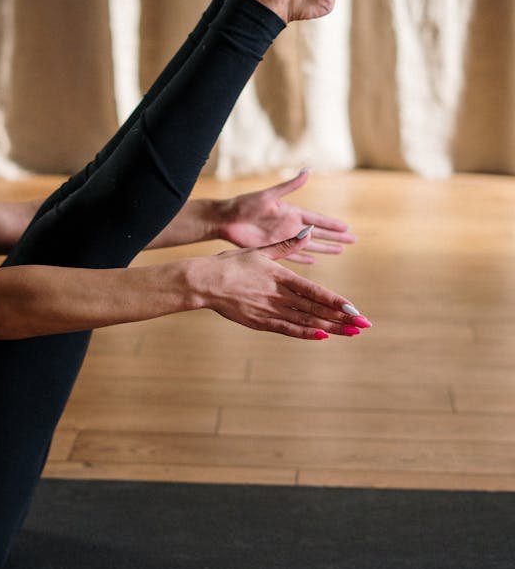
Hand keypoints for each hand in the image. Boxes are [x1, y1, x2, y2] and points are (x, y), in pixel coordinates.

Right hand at [204, 230, 370, 340]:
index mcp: (281, 277)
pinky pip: (287, 329)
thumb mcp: (261, 251)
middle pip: (316, 309)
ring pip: (306, 321)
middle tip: (363, 325)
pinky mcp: (260, 322)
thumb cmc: (231, 264)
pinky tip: (323, 336)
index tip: (355, 309)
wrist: (204, 281)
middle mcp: (279, 295)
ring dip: (330, 327)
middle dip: (342, 318)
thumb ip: (286, 245)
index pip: (316, 292)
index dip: (337, 301)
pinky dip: (306, 333)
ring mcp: (269, 310)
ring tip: (350, 333)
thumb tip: (308, 232)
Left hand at [216, 169, 355, 263]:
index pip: (318, 219)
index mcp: (291, 212)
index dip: (332, 224)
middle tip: (353, 241)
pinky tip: (314, 261)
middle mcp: (290, 226)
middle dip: (336, 238)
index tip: (348, 228)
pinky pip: (292, 255)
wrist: (225, 219)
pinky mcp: (273, 248)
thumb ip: (289, 185)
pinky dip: (304, 258)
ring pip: (310, 246)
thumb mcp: (269, 195)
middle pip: (319, 234)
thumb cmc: (244, 204)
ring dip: (325, 248)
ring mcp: (283, 238)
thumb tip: (308, 170)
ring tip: (340, 251)